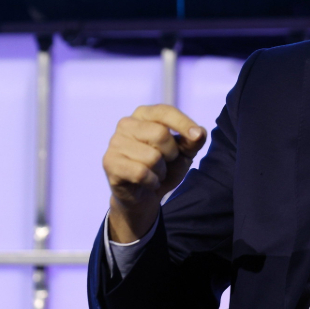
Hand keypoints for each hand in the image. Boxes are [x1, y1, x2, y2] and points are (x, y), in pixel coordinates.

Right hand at [102, 104, 205, 241]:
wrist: (144, 196)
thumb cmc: (164, 167)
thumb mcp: (184, 153)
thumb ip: (193, 141)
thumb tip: (200, 133)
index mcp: (143, 114)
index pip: (165, 111)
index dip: (184, 123)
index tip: (197, 135)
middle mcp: (126, 124)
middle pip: (161, 134)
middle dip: (171, 153)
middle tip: (165, 162)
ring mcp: (115, 143)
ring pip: (152, 157)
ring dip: (160, 171)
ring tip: (154, 173)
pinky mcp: (110, 162)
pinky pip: (141, 173)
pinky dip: (152, 181)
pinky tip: (147, 182)